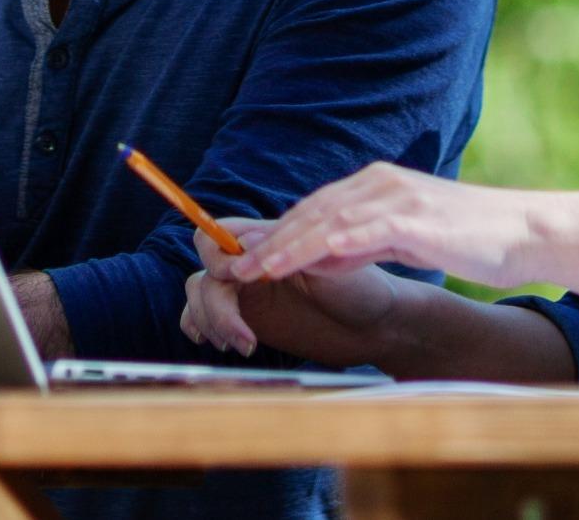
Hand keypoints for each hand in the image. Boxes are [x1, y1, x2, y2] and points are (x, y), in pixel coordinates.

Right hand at [181, 218, 410, 364]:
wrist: (378, 327)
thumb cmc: (363, 289)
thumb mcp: (330, 264)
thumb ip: (289, 250)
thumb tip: (244, 241)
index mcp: (270, 241)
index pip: (219, 234)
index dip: (218, 254)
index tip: (238, 277)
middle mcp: (253, 265)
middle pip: (204, 269)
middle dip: (214, 299)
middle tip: (240, 326)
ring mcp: (248, 294)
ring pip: (200, 294)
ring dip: (210, 319)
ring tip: (242, 344)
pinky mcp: (248, 321)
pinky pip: (204, 318)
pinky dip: (201, 327)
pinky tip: (222, 344)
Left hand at [228, 163, 539, 289]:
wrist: (523, 233)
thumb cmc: (469, 240)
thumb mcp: (403, 241)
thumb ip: (362, 244)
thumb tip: (320, 257)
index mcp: (376, 184)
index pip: (313, 207)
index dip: (275, 230)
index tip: (241, 250)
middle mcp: (380, 183)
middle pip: (310, 210)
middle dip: (267, 238)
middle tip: (230, 261)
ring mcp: (396, 197)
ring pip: (326, 219)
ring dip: (286, 245)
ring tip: (254, 267)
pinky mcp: (414, 216)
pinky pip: (360, 231)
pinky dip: (327, 245)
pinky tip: (303, 259)